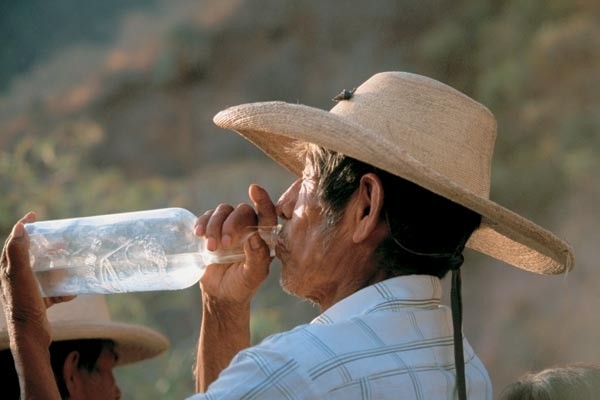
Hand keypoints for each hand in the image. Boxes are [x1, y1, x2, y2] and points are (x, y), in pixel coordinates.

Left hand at [0, 213, 73, 341]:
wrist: (30, 335)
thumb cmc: (25, 304)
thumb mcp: (22, 276)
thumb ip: (19, 253)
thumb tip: (20, 228)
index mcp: (8, 270)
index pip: (13, 242)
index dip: (22, 227)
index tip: (34, 215)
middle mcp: (14, 279)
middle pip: (28, 256)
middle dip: (43, 246)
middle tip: (57, 238)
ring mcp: (26, 291)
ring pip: (41, 272)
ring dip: (55, 266)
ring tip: (67, 262)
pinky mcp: (37, 303)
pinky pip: (51, 291)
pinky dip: (62, 289)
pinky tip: (72, 292)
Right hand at [194, 184, 276, 304]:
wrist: (220, 295)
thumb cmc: (242, 286)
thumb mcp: (253, 276)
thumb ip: (258, 258)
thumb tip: (254, 237)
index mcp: (264, 237)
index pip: (267, 213)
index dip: (263, 200)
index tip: (254, 189)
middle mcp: (248, 228)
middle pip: (242, 210)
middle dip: (231, 223)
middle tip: (225, 244)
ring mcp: (229, 227)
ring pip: (223, 211)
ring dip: (215, 225)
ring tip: (211, 248)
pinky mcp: (212, 230)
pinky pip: (207, 217)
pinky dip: (202, 222)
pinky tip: (198, 235)